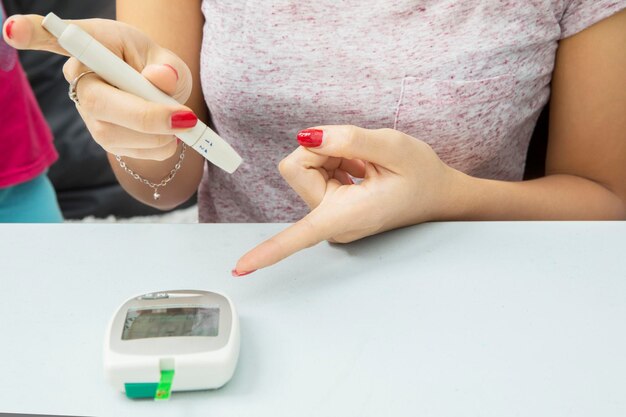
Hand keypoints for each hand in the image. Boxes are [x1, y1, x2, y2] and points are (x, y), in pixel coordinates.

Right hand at [2, 15, 195, 159]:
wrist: (159, 95)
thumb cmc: (155, 68)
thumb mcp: (167, 59)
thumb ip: (168, 68)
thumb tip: (160, 79)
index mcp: (93, 46)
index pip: (55, 38)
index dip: (33, 33)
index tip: (13, 31)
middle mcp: (81, 80)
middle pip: (99, 103)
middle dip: (146, 115)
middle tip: (184, 118)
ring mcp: (89, 114)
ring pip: (120, 134)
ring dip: (161, 133)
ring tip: (178, 118)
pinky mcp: (104, 140)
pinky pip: (136, 152)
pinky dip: (163, 145)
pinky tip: (164, 131)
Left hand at [233, 125, 465, 275]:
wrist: (437, 193)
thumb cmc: (421, 175)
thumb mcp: (393, 147)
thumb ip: (349, 139)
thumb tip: (307, 136)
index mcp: (345, 216)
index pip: (298, 237)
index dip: (268, 251)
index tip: (240, 269)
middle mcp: (331, 222)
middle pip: (297, 167)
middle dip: (324, 150)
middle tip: (359, 157)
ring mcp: (328, 216)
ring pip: (304, 166)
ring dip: (331, 155)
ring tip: (364, 166)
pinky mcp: (327, 208)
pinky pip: (313, 171)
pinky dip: (334, 162)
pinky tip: (359, 170)